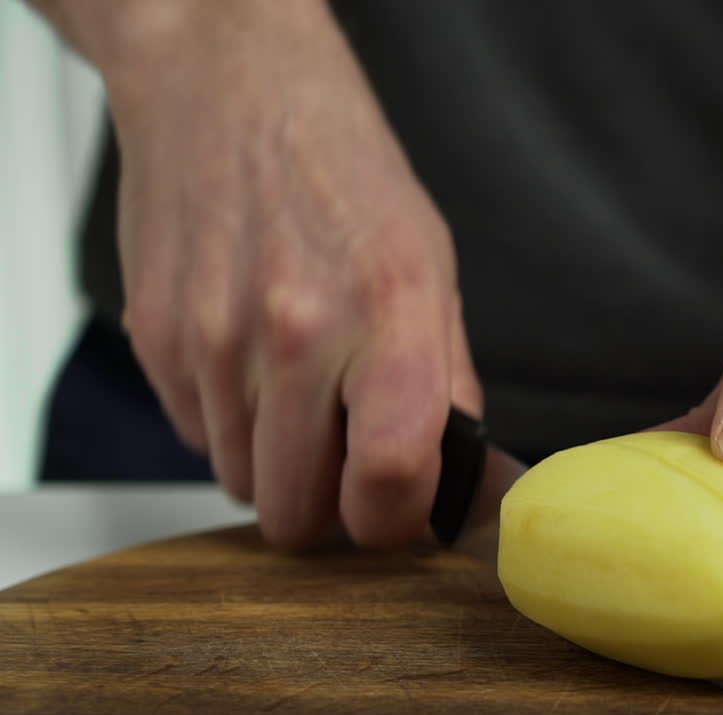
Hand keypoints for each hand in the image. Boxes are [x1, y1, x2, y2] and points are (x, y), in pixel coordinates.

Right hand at [103, 2, 481, 547]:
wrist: (231, 91)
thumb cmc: (343, 171)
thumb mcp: (432, 266)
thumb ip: (447, 383)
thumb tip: (470, 486)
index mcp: (390, 309)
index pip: (390, 477)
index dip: (395, 521)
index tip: (399, 510)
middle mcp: (296, 330)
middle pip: (298, 512)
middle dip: (330, 506)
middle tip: (349, 460)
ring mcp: (215, 339)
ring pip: (243, 483)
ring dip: (278, 462)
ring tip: (301, 390)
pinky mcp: (157, 340)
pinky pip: (198, 437)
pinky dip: (232, 422)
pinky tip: (253, 358)